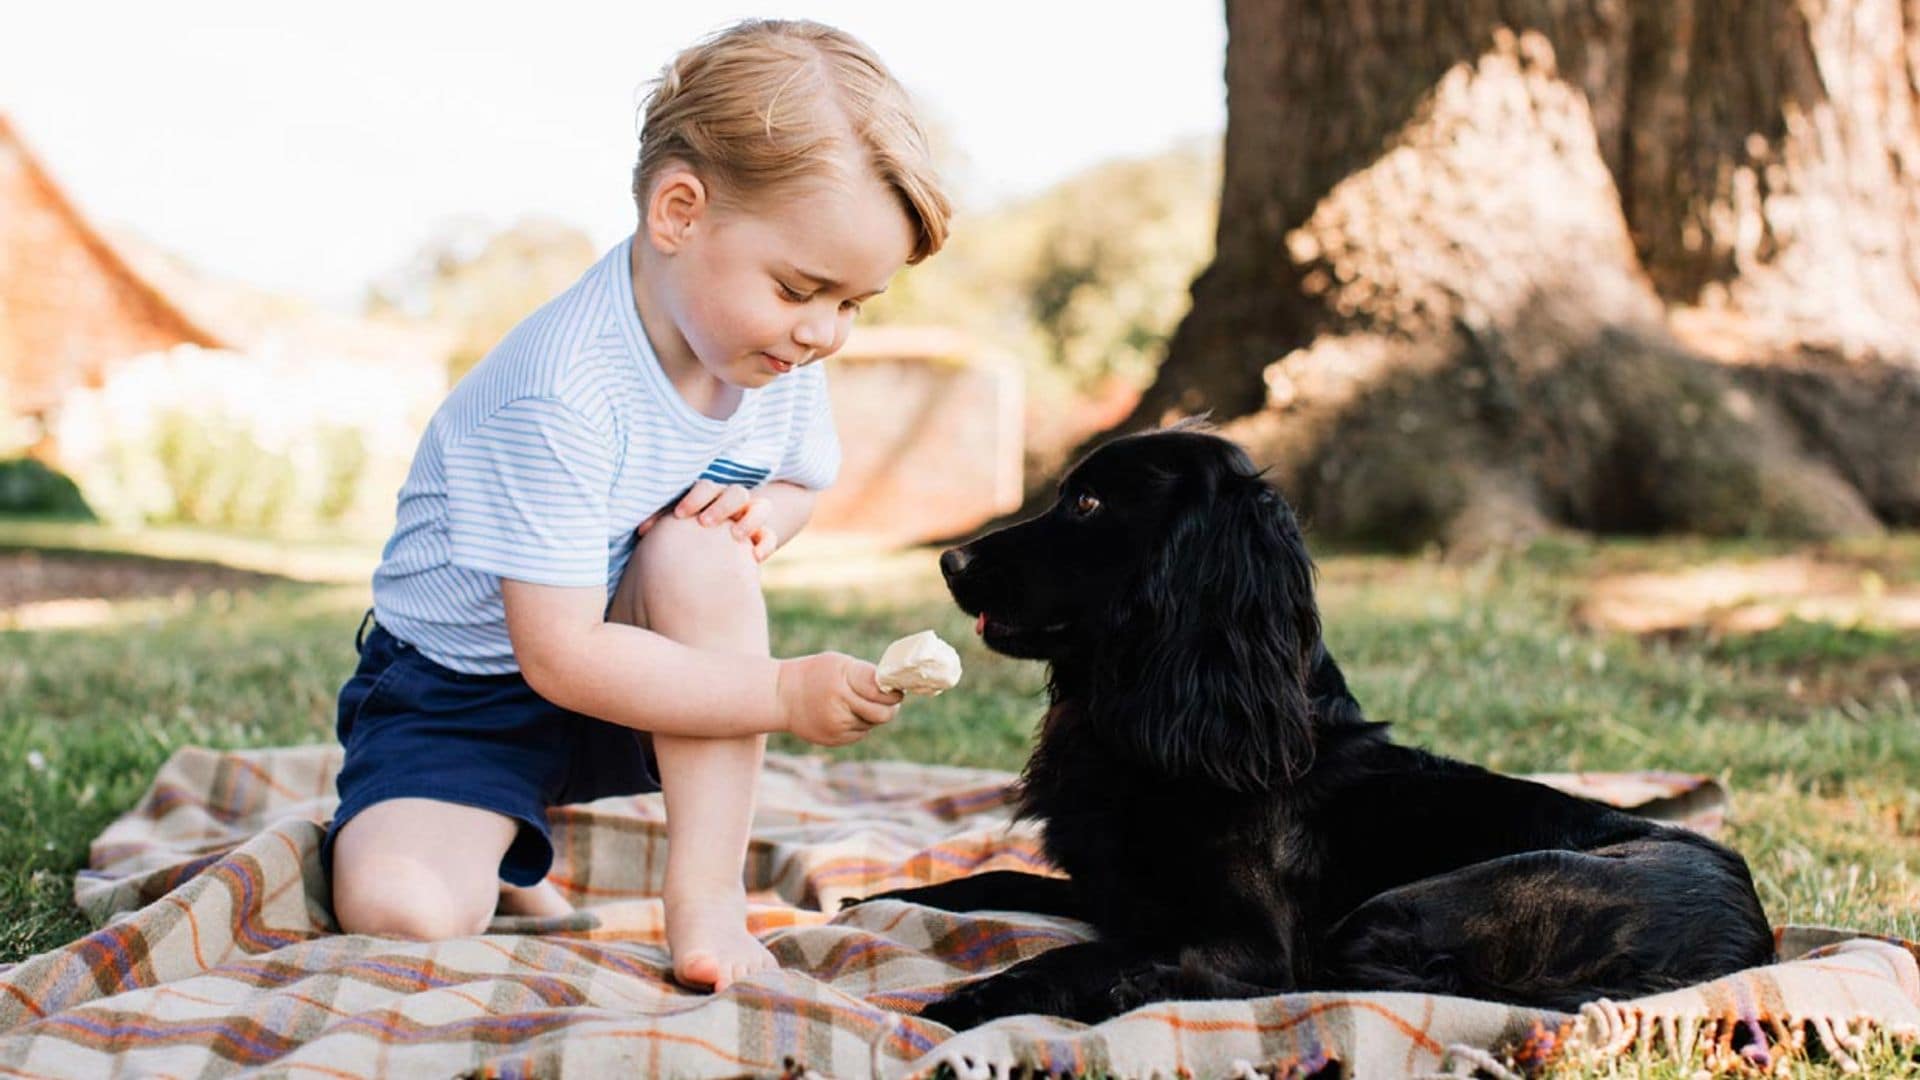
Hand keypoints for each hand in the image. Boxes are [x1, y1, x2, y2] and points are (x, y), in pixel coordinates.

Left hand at [652, 480, 777, 561]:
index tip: (680, 515)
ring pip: (760, 507)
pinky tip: (754, 557)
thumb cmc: (687, 536)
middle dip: (721, 506)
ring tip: (734, 536)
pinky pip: (770, 536)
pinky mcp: (760, 539)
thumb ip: (662, 524)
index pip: (707, 487)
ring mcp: (749, 519)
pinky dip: (765, 544)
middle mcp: (732, 504)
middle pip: (736, 492)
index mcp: (710, 497)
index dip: (695, 498)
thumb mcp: (676, 526)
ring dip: (749, 519)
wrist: (710, 553)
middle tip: (705, 523)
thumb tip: (641, 531)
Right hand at [775, 653, 903, 745]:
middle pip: (882, 714)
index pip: (880, 692)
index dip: (893, 692)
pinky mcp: (834, 740)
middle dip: (891, 707)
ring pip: (872, 724)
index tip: (897, 688)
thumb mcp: (838, 664)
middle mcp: (839, 707)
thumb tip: (894, 688)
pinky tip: (846, 713)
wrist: (782, 697)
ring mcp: (836, 727)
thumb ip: (865, 674)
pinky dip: (859, 723)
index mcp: (842, 683)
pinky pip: (860, 733)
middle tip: (891, 699)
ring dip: (872, 714)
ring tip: (857, 702)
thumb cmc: (815, 674)